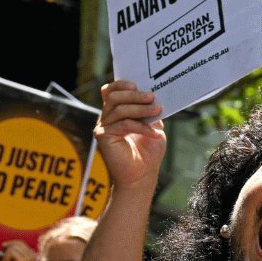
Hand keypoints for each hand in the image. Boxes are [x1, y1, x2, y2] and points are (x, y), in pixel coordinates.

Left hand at [1, 240, 34, 260]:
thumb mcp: (13, 259)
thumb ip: (14, 250)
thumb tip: (9, 242)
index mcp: (32, 254)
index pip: (21, 243)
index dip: (11, 242)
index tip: (3, 245)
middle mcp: (33, 255)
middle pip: (18, 243)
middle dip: (8, 249)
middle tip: (4, 258)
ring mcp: (29, 258)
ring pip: (14, 247)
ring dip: (6, 254)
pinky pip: (12, 252)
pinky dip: (6, 257)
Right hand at [95, 82, 166, 196]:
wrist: (142, 176)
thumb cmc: (148, 152)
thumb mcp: (154, 126)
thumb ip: (151, 112)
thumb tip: (156, 97)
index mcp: (116, 113)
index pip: (111, 91)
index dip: (121, 84)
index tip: (137, 85)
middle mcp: (107, 118)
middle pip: (115, 97)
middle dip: (135, 96)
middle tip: (152, 97)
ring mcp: (103, 127)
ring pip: (119, 109)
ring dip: (141, 109)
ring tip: (157, 111)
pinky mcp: (103, 137)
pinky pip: (123, 125)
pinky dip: (141, 126)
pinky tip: (153, 133)